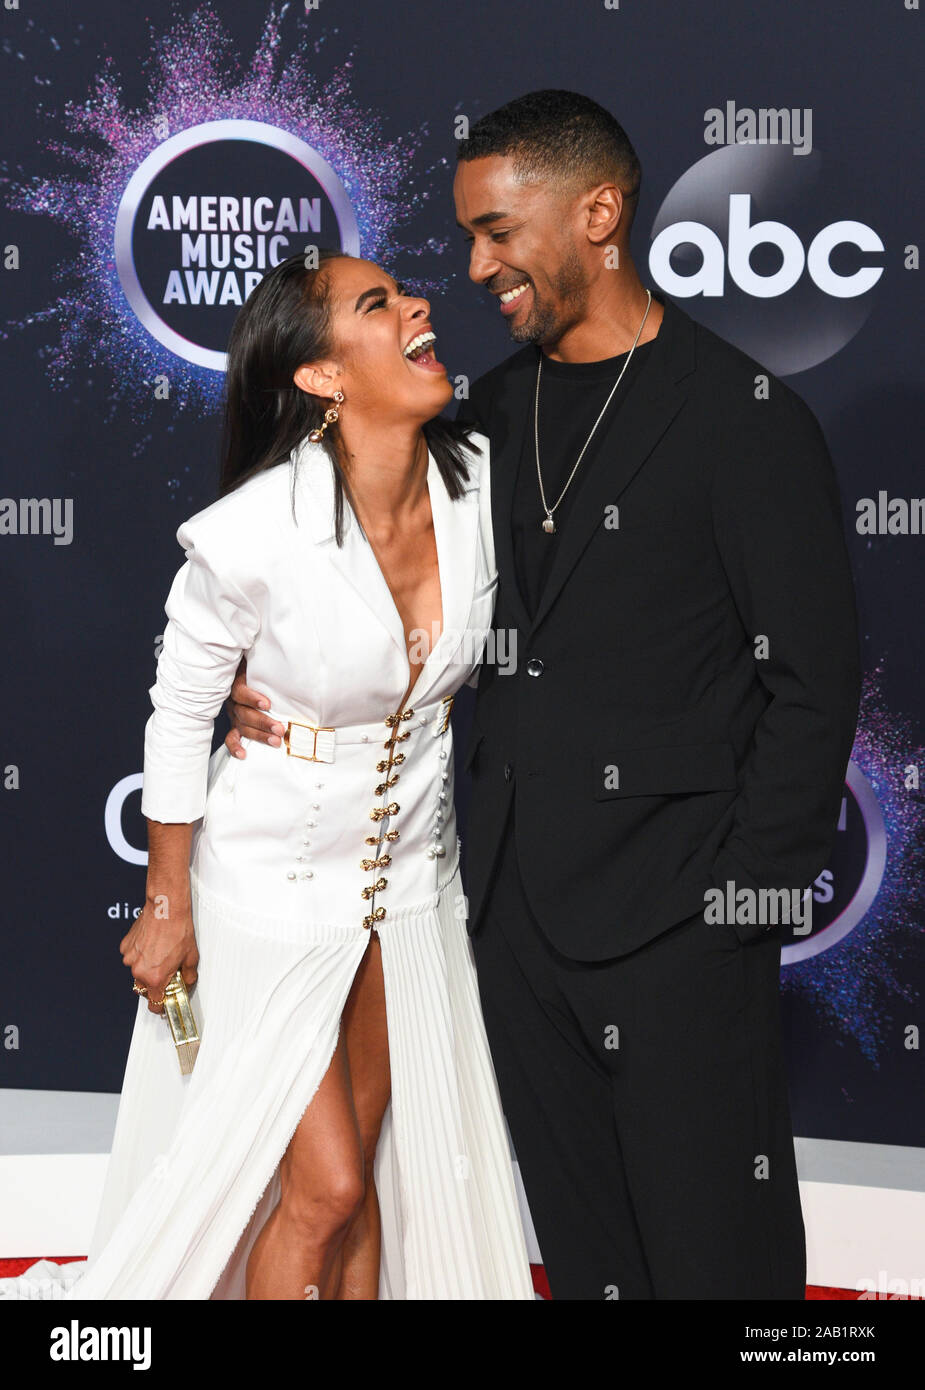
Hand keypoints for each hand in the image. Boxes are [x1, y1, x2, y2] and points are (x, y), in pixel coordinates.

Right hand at [120, 896, 198, 1014]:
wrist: (166, 908)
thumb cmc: (178, 929)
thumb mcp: (191, 957)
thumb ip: (188, 976)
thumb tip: (187, 983)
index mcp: (155, 978)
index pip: (154, 1004)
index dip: (161, 1006)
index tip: (165, 1004)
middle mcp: (139, 971)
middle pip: (145, 988)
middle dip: (155, 984)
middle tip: (167, 972)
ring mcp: (130, 958)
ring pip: (138, 972)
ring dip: (147, 968)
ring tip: (160, 953)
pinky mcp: (126, 947)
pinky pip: (133, 957)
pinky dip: (141, 955)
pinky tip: (152, 944)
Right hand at [224, 655, 283, 758]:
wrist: (246, 669)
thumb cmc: (258, 665)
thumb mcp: (259, 660)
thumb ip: (268, 660)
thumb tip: (286, 657)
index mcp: (236, 681)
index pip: (240, 691)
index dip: (252, 698)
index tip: (267, 704)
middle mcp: (233, 699)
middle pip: (243, 713)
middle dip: (262, 722)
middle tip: (280, 729)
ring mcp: (234, 713)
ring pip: (242, 726)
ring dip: (258, 735)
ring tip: (275, 741)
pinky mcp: (235, 723)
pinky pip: (231, 737)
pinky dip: (235, 746)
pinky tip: (243, 755)